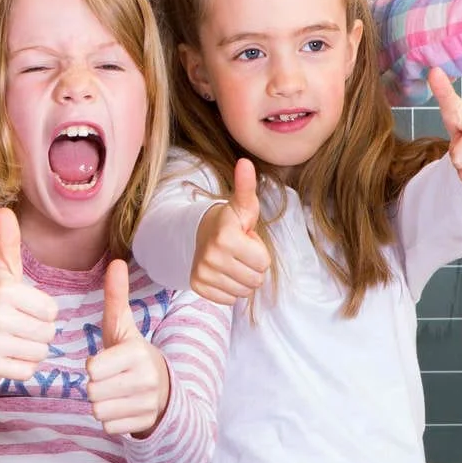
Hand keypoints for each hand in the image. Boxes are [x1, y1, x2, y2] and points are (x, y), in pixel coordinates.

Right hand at [0, 207, 56, 384]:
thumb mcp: (0, 272)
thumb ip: (9, 243)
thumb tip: (6, 211)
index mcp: (5, 291)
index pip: (51, 310)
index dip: (42, 310)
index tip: (23, 307)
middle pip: (48, 333)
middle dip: (39, 331)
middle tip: (18, 325)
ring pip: (40, 353)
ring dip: (32, 348)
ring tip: (13, 338)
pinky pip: (27, 371)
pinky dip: (22, 366)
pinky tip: (8, 354)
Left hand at [86, 259, 171, 437]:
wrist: (165, 390)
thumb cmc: (132, 355)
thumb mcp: (123, 327)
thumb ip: (116, 297)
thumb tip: (116, 262)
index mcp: (137, 353)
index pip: (92, 369)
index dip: (93, 367)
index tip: (107, 362)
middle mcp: (146, 379)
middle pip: (92, 392)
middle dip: (96, 387)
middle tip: (112, 379)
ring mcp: (148, 404)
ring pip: (99, 411)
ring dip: (102, 404)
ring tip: (117, 393)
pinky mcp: (146, 423)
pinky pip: (108, 426)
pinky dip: (112, 420)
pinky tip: (124, 408)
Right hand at [190, 158, 268, 304]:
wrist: (201, 233)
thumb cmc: (231, 221)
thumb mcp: (243, 206)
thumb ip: (246, 186)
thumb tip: (246, 162)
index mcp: (226, 236)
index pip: (263, 263)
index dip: (259, 251)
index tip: (246, 240)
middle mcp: (211, 256)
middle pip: (255, 280)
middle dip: (252, 267)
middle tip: (240, 253)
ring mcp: (202, 272)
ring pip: (243, 292)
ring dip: (242, 279)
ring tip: (233, 262)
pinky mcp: (197, 285)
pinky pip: (228, 299)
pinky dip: (229, 289)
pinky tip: (223, 273)